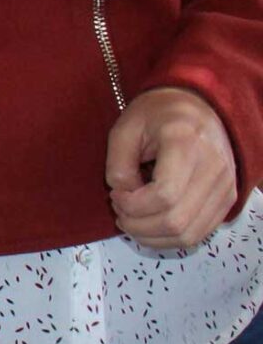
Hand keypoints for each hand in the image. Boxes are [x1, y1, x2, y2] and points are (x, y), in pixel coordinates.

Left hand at [107, 86, 237, 250]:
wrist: (197, 106)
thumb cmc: (157, 113)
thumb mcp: (125, 128)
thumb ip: (117, 163)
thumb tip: (123, 195)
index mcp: (186, 142)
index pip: (164, 195)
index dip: (132, 205)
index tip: (115, 194)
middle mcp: (214, 167)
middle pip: (176, 221)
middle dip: (138, 225)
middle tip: (120, 211)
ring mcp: (225, 186)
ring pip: (188, 235)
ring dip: (152, 236)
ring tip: (132, 219)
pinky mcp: (228, 198)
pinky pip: (199, 233)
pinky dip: (169, 237)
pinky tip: (150, 223)